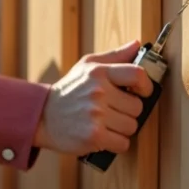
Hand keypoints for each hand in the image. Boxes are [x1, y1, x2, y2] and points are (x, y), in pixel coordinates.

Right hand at [34, 40, 153, 155]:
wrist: (42, 116)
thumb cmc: (69, 91)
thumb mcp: (87, 66)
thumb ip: (115, 56)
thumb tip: (137, 45)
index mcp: (98, 73)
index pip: (137, 75)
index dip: (146, 86)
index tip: (142, 91)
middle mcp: (98, 92)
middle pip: (137, 107)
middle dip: (128, 111)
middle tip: (113, 111)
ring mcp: (96, 115)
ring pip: (132, 126)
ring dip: (122, 128)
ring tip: (106, 123)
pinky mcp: (94, 136)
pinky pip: (123, 143)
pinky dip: (115, 143)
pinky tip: (103, 135)